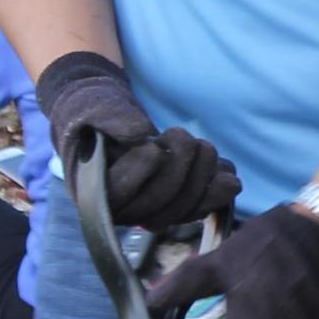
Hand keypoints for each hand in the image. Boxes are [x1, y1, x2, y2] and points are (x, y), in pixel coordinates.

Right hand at [37, 51, 238, 230]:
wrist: (105, 118)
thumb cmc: (92, 110)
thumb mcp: (94, 105)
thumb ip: (110, 117)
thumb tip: (142, 135)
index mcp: (93, 192)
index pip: (122, 192)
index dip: (145, 167)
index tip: (152, 145)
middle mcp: (122, 211)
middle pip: (160, 203)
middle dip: (181, 163)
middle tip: (178, 134)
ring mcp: (150, 213)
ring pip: (186, 208)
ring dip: (203, 172)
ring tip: (199, 145)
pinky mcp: (174, 206)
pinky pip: (202, 207)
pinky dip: (219, 188)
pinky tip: (226, 170)